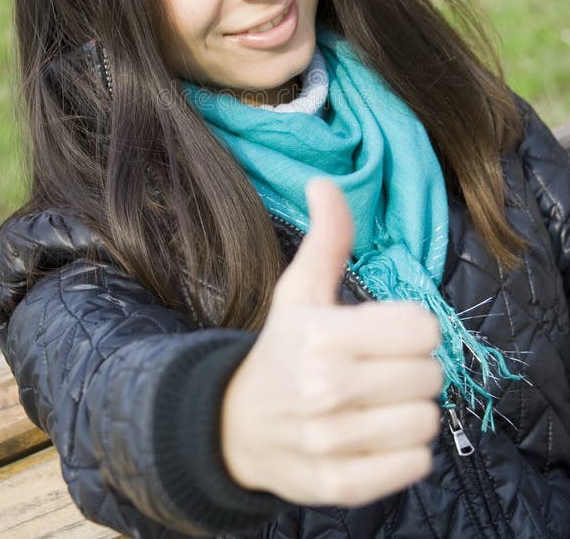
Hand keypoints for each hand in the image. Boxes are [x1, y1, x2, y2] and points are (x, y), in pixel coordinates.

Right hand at [221, 178, 442, 505]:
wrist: (235, 426)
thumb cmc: (281, 349)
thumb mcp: (298, 291)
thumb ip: (326, 238)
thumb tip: (325, 182)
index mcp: (323, 336)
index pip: (423, 327)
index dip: (410, 327)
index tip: (386, 332)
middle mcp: (327, 390)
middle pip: (431, 374)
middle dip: (411, 367)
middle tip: (378, 367)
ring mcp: (333, 443)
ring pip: (427, 420)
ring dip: (409, 409)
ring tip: (376, 401)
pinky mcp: (341, 485)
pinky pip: (415, 464)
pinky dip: (404, 450)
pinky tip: (374, 433)